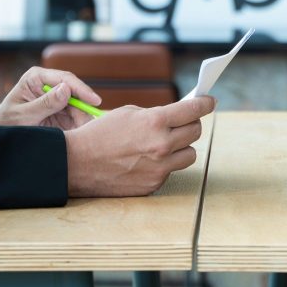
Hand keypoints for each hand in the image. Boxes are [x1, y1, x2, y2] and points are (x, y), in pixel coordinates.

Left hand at [0, 66, 103, 129]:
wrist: (0, 134)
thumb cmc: (6, 122)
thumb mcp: (22, 115)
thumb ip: (44, 103)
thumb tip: (66, 90)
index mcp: (37, 77)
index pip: (64, 79)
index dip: (81, 89)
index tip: (94, 100)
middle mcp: (48, 84)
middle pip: (74, 92)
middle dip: (84, 107)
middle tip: (90, 123)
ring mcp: (55, 97)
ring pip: (77, 105)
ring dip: (82, 118)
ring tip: (85, 132)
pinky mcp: (59, 111)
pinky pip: (74, 116)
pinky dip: (79, 125)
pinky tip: (80, 134)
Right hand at [64, 96, 215, 196]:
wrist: (77, 163)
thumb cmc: (100, 134)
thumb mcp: (128, 114)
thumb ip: (156, 115)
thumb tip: (178, 115)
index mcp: (155, 122)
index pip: (193, 110)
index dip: (205, 104)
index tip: (209, 101)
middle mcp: (162, 146)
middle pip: (195, 132)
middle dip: (191, 124)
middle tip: (184, 121)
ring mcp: (159, 168)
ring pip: (189, 154)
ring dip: (181, 147)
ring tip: (166, 143)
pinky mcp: (153, 185)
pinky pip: (170, 171)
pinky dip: (164, 164)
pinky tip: (147, 160)